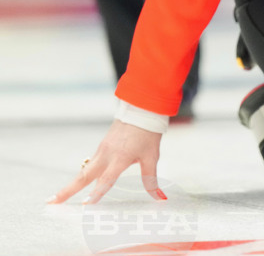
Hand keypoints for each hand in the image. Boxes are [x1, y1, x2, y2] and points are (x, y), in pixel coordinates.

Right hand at [48, 119, 165, 203]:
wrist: (141, 111)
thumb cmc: (147, 135)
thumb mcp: (152, 157)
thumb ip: (151, 180)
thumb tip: (160, 198)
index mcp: (119, 158)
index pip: (106, 179)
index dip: (97, 193)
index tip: (85, 205)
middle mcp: (106, 155)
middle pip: (83, 176)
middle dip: (67, 190)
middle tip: (51, 202)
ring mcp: (101, 151)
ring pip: (84, 171)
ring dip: (71, 184)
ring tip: (56, 198)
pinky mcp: (101, 147)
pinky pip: (90, 164)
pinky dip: (81, 176)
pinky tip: (76, 185)